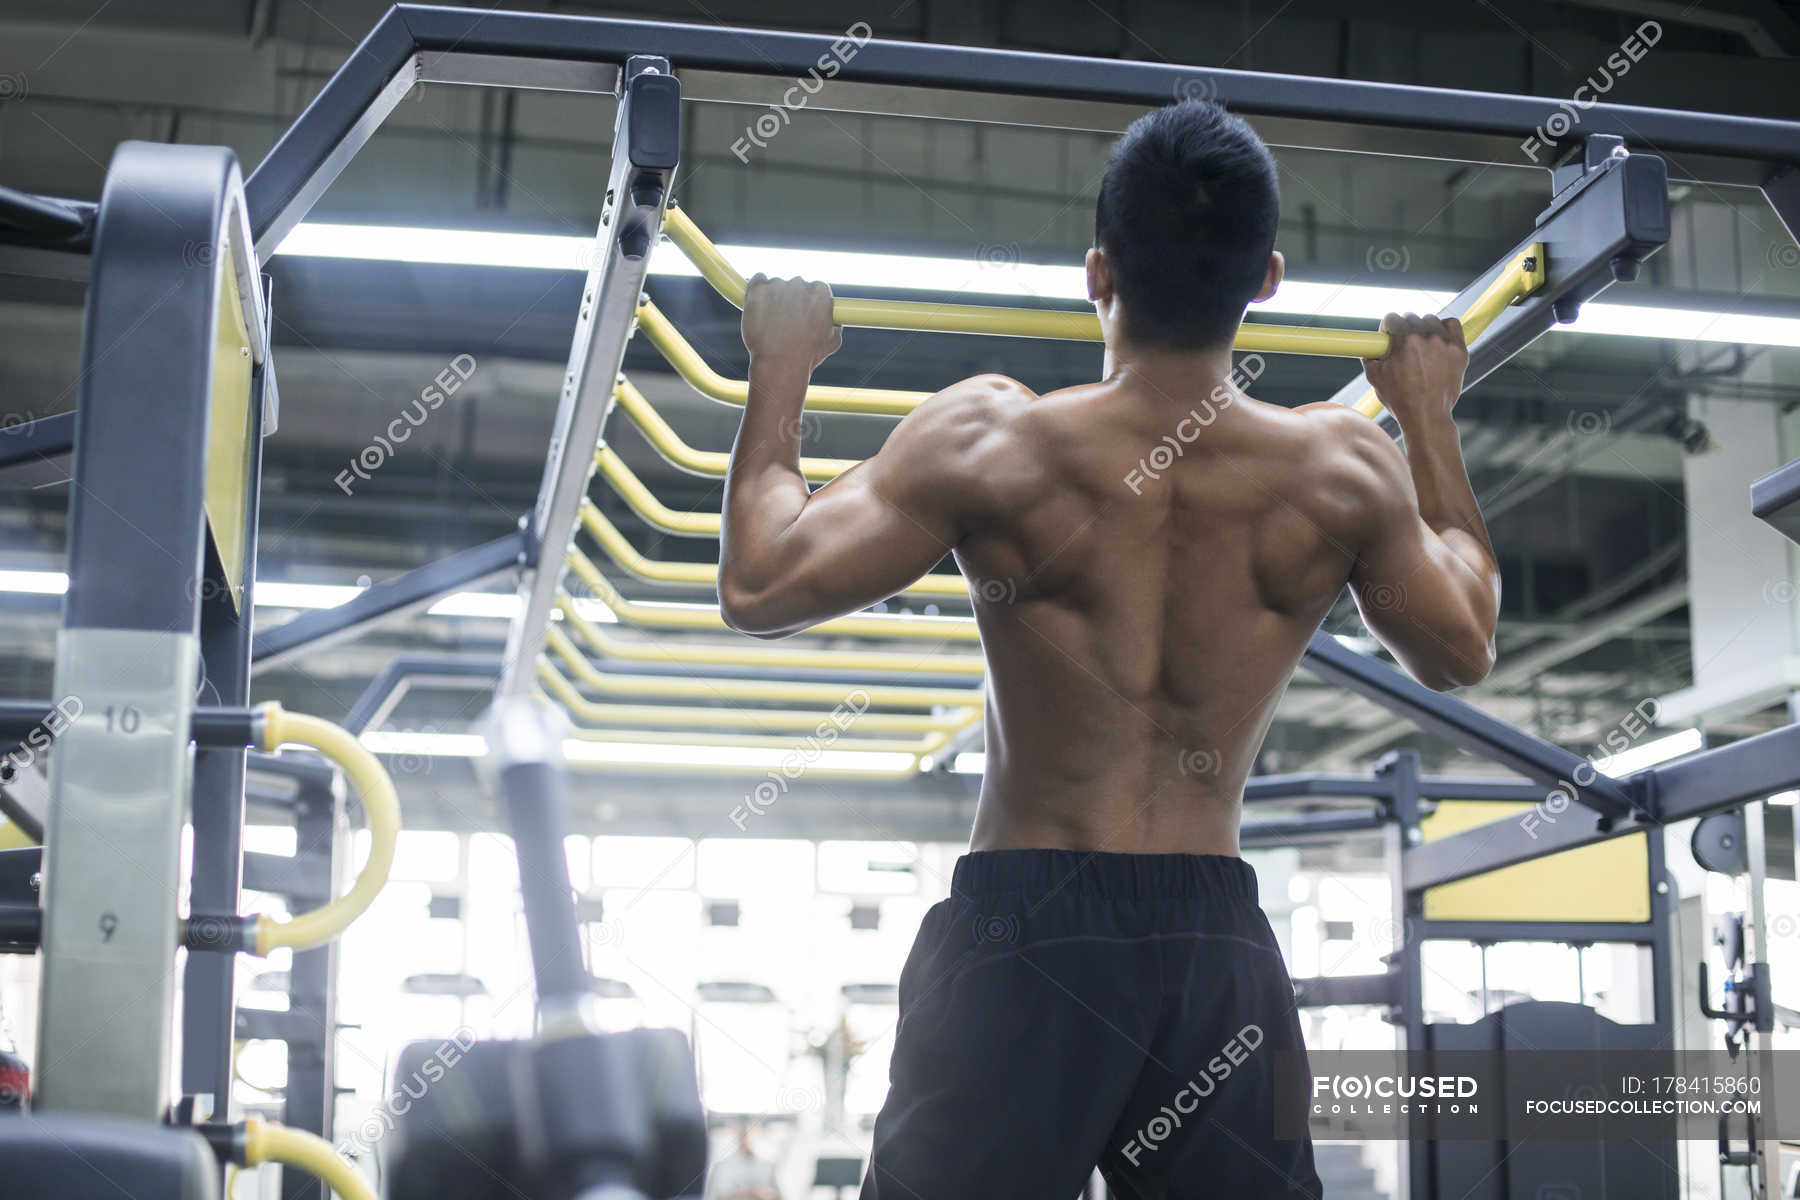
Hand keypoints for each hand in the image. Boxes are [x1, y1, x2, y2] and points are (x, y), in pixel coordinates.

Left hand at [742, 274, 842, 369]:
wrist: (779, 364)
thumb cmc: (807, 356)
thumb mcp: (832, 341)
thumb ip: (835, 323)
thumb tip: (834, 319)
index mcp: (821, 292)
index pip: (815, 287)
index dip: (808, 300)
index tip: (802, 311)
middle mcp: (800, 284)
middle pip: (795, 284)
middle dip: (791, 298)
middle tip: (785, 319)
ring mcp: (777, 285)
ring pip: (775, 284)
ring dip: (774, 297)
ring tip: (771, 322)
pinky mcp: (758, 290)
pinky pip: (757, 280)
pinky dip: (757, 290)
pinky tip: (759, 306)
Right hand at [1362, 313, 1467, 427]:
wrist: (1427, 416)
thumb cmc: (1401, 400)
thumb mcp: (1375, 379)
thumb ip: (1369, 357)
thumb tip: (1369, 348)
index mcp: (1403, 342)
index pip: (1392, 318)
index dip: (1386, 328)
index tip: (1387, 337)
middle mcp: (1425, 338)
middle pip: (1410, 317)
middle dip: (1403, 329)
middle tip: (1401, 346)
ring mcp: (1445, 343)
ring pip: (1430, 320)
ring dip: (1422, 328)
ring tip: (1420, 346)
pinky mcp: (1459, 350)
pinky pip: (1452, 324)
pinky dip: (1444, 327)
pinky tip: (1437, 338)